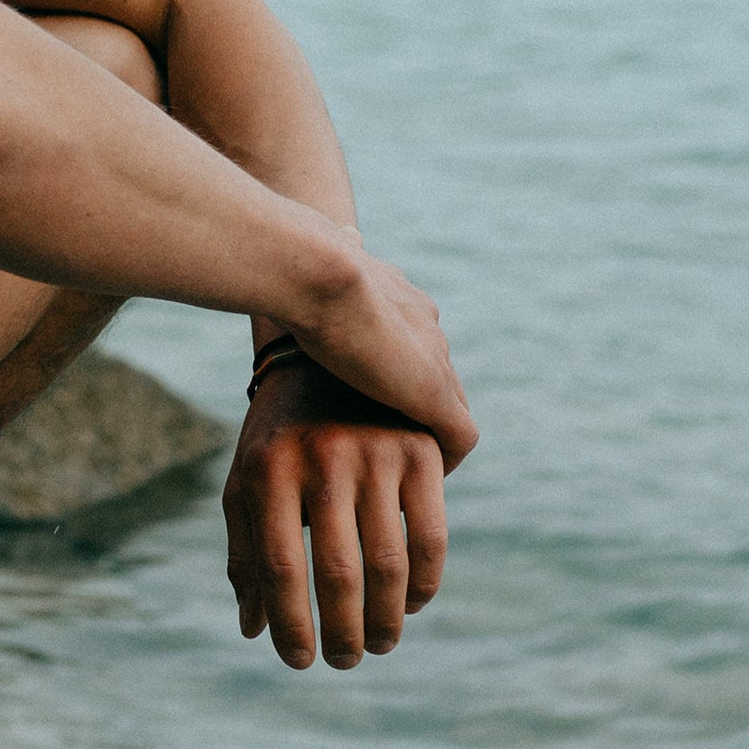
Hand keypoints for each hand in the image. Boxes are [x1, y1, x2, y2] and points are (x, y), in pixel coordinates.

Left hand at [224, 359, 456, 669]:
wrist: (327, 352)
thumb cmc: (278, 435)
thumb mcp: (249, 481)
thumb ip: (246, 552)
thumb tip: (251, 630)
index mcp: (269, 466)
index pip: (278, 566)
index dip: (289, 623)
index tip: (298, 661)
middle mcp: (322, 458)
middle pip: (336, 572)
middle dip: (341, 631)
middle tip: (344, 662)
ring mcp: (376, 452)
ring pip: (388, 564)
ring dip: (385, 620)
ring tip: (376, 645)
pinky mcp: (420, 451)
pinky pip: (431, 537)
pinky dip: (424, 584)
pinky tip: (409, 605)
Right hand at [279, 245, 476, 464]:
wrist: (316, 274)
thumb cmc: (293, 270)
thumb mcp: (302, 274)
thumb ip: (308, 280)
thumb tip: (289, 269)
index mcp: (396, 297)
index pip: (409, 339)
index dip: (392, 370)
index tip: (369, 397)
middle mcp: (424, 325)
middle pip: (434, 373)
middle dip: (416, 406)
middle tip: (387, 443)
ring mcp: (433, 358)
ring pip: (450, 406)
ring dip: (429, 437)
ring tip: (400, 468)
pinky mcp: (435, 392)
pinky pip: (459, 437)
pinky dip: (445, 459)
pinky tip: (414, 479)